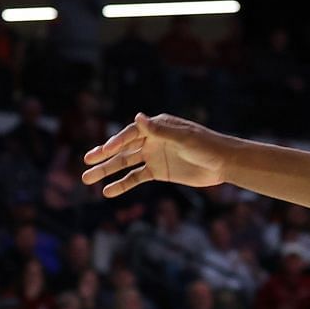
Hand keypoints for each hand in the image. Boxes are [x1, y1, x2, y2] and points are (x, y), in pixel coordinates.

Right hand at [81, 112, 227, 196]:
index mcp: (157, 126)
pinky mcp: (158, 171)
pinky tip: (107, 191)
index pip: (131, 134)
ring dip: (107, 170)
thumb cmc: (206, 145)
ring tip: (86, 179)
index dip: (116, 142)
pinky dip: (122, 184)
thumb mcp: (184, 138)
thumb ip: (160, 130)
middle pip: (123, 148)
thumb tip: (138, 117)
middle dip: (104, 155)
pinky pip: (136, 178)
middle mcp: (151, 139)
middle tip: (86, 161)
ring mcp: (153, 156)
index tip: (104, 152)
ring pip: (125, 163)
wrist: (223, 163)